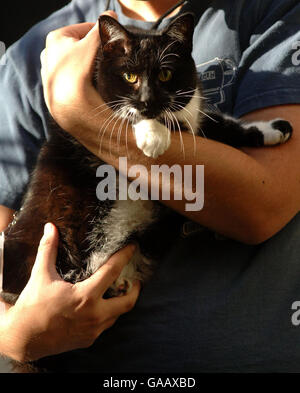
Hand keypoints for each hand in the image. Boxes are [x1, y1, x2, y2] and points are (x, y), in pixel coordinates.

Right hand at [0, 223, 139, 361]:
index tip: (132, 247)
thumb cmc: (32, 307)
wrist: (22, 339)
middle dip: (135, 289)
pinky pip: (105, 325)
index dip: (124, 256)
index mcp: (85, 296)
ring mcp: (93, 330)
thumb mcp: (41, 275)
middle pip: (127, 301)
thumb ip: (48, 249)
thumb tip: (50, 228)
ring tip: (119, 292)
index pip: (113, 271)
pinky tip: (101, 307)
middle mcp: (94, 315)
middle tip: (136, 280)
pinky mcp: (88, 340)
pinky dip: (108, 314)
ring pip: (117, 315)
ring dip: (121, 302)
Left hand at [40, 11, 116, 133]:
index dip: (100, 35)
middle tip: (107, 58)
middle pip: (79, 46)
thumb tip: (111, 15)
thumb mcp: (92, 45)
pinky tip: (89, 85)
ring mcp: (50, 72)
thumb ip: (101, 29)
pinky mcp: (54, 88)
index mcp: (55, 38)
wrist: (69, 106)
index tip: (111, 42)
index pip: (84, 29)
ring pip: (76, 63)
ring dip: (88, 65)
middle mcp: (48, 53)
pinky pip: (72, 78)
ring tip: (99, 73)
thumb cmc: (78, 72)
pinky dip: (81, 79)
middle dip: (93, 51)